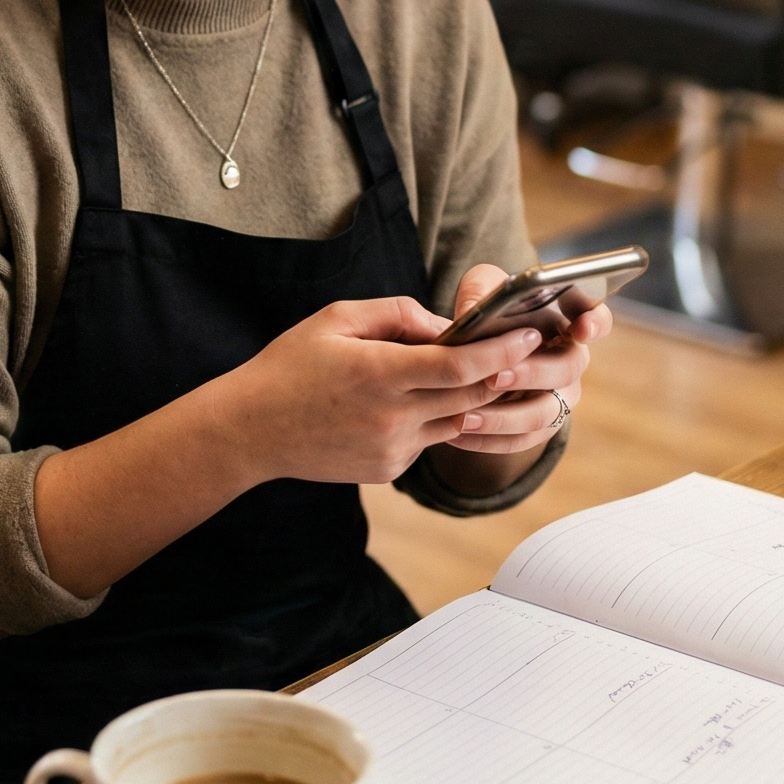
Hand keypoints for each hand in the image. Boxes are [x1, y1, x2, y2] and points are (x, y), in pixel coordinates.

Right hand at [219, 292, 558, 487]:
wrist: (252, 431)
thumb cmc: (291, 365)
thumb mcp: (337, 319)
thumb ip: (397, 314)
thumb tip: (446, 326)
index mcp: (380, 373)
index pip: (461, 366)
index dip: (503, 350)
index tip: (531, 335)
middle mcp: (392, 417)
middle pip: (473, 398)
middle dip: (503, 373)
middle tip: (527, 350)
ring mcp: (393, 449)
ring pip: (458, 423)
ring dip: (474, 399)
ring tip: (482, 372)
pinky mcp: (389, 469)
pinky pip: (430, 441)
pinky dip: (435, 419)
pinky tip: (416, 401)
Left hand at [430, 263, 611, 459]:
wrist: (478, 352)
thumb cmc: (490, 312)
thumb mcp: (482, 289)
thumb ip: (481, 292)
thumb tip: (472, 312)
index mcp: (568, 322)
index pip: (597, 320)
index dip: (594, 324)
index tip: (581, 329)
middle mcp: (570, 361)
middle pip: (566, 370)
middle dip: (531, 374)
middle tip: (495, 376)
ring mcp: (559, 397)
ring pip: (543, 413)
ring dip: (504, 417)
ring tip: (465, 416)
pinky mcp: (538, 426)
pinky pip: (520, 440)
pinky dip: (488, 439)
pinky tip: (456, 433)